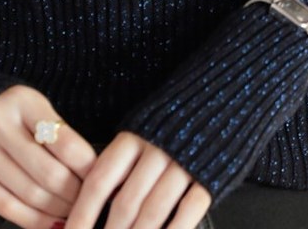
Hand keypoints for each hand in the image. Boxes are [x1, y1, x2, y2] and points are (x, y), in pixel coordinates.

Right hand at [0, 83, 98, 228]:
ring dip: (57, 210)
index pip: (67, 145)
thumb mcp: (40, 109)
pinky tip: (51, 223)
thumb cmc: (17, 113)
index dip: (88, 169)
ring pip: (29, 194)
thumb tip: (96, 173)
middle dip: (75, 195)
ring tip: (73, 213)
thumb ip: (62, 135)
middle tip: (88, 201)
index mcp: (23, 101)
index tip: (102, 180)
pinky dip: (33, 220)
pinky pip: (6, 206)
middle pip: (49, 174)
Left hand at [64, 131, 211, 228]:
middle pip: (125, 204)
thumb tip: (94, 206)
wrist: (224, 92)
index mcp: (133, 136)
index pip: (99, 182)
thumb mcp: (142, 128)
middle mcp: (156, 149)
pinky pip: (188, 212)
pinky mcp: (210, 175)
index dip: (82, 215)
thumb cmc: (174, 119)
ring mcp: (185, 162)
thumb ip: (122, 163)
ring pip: (154, 212)